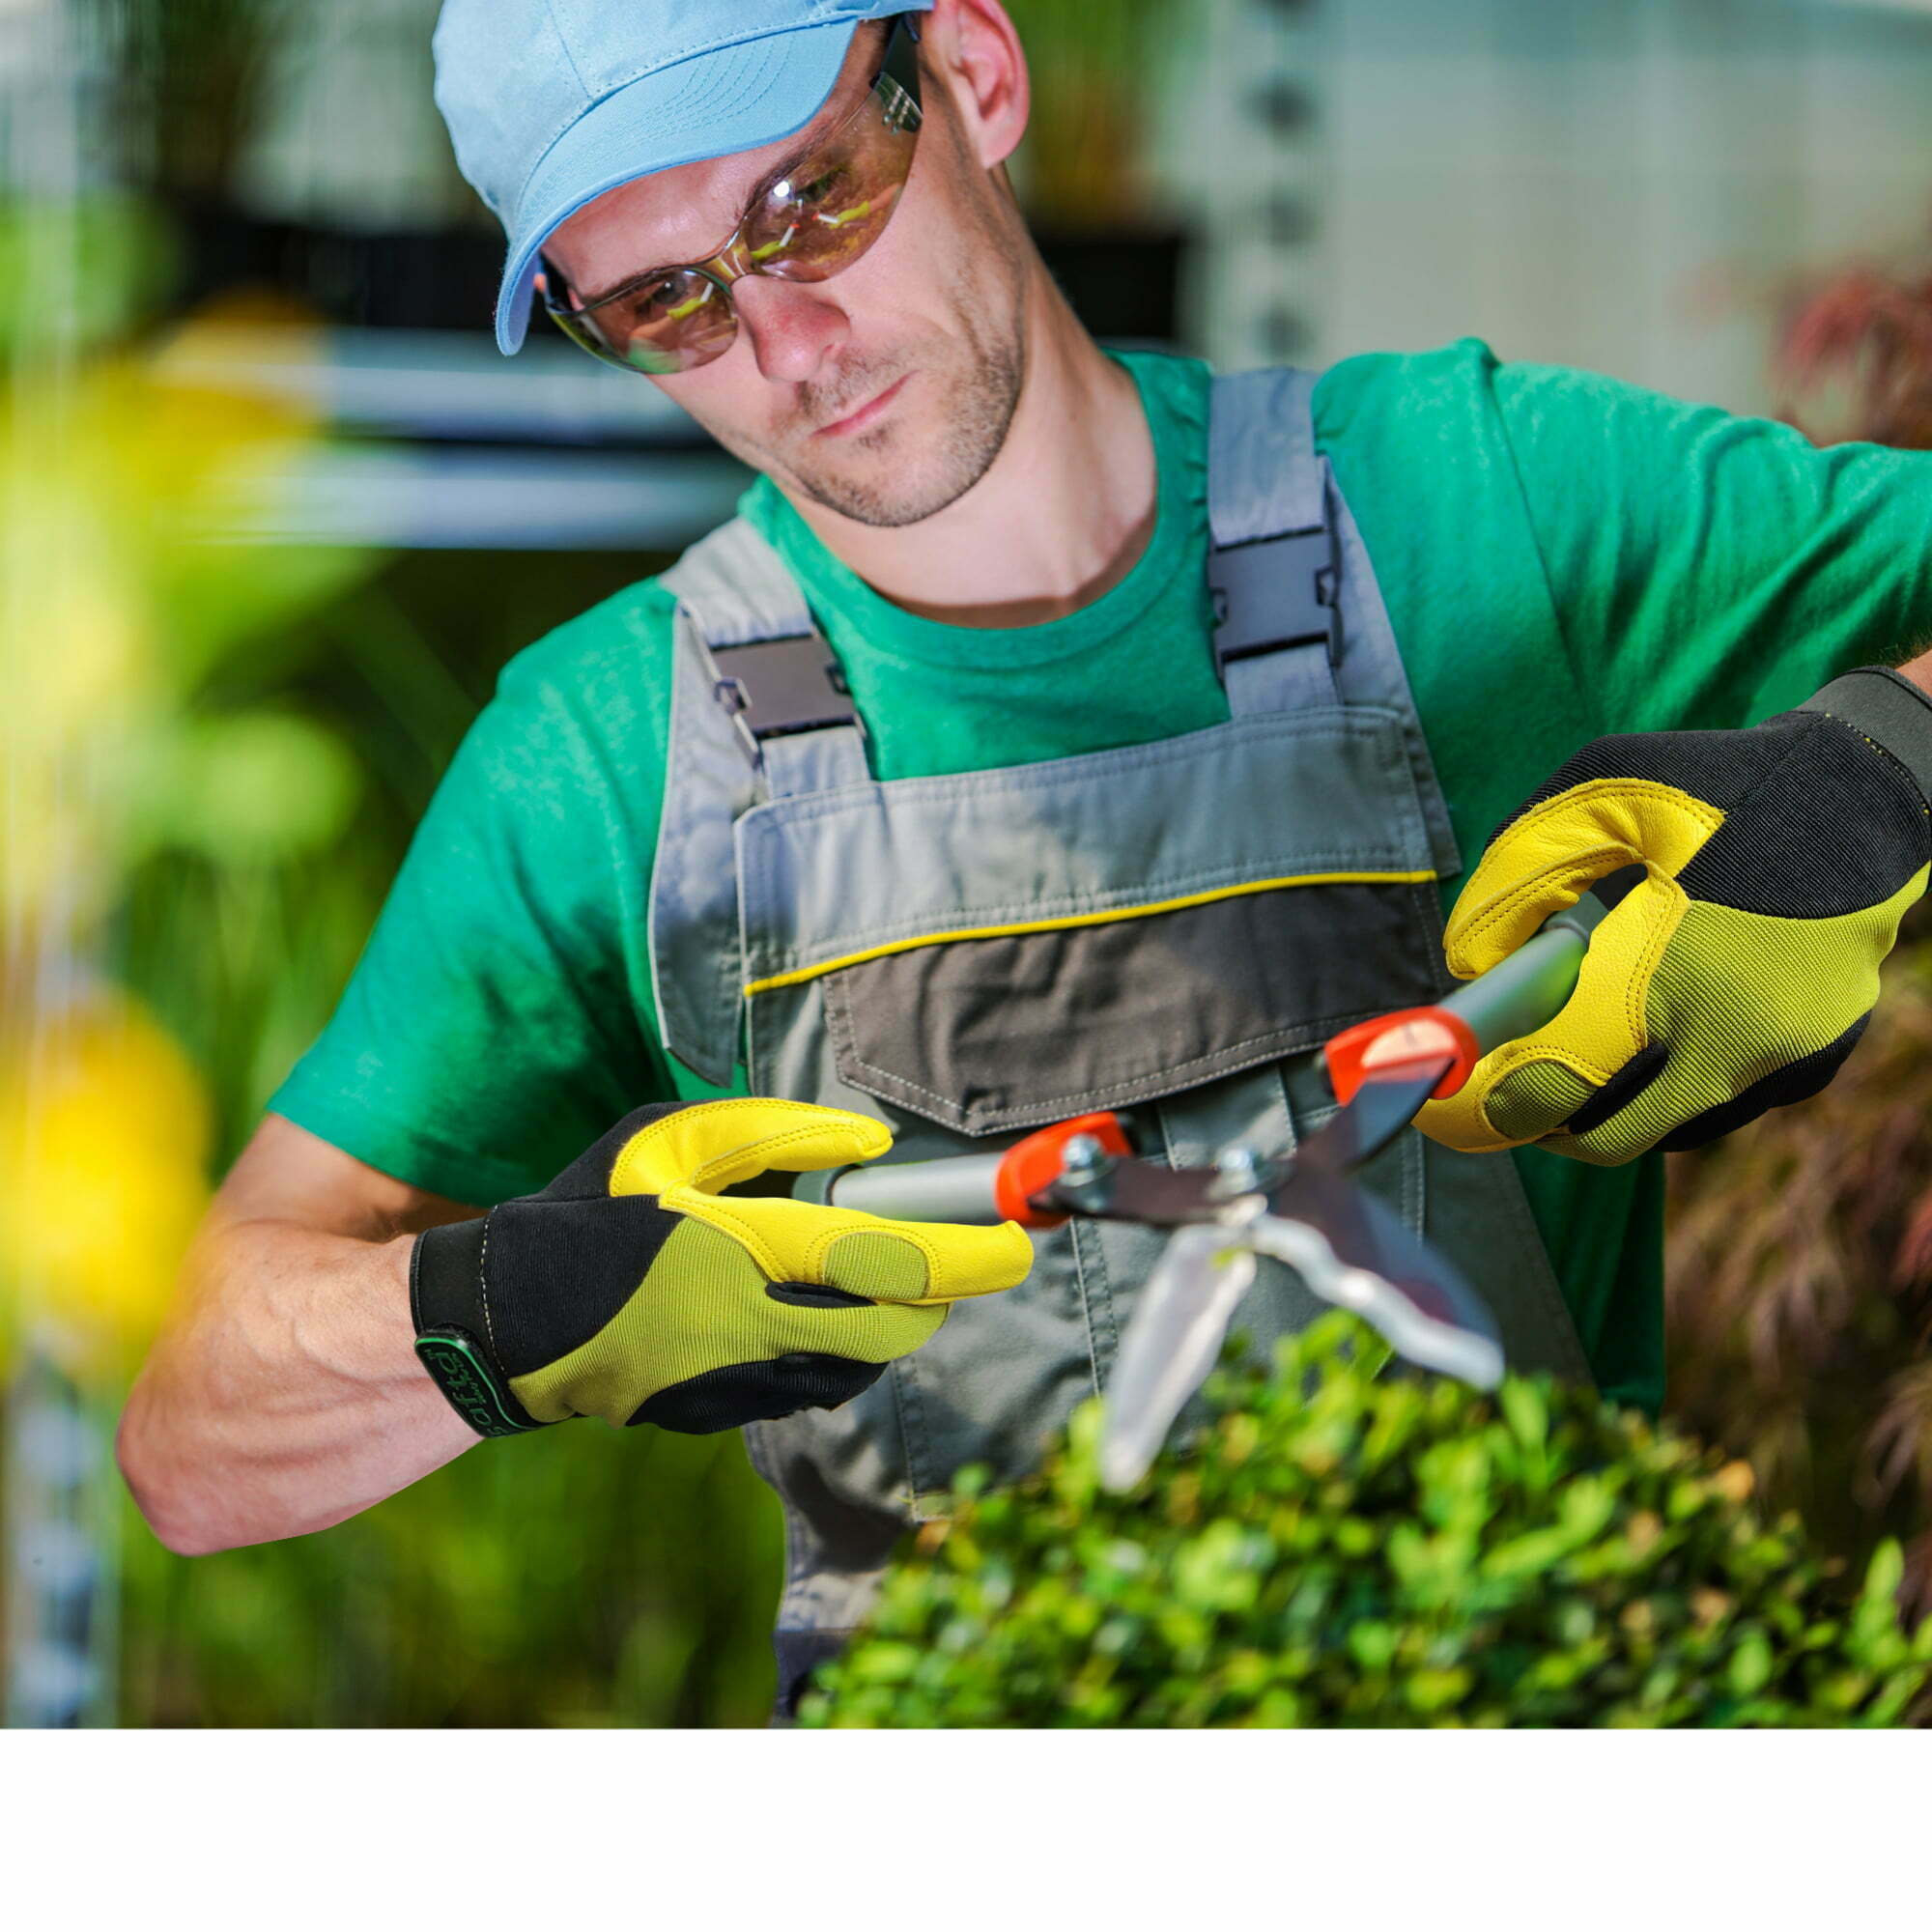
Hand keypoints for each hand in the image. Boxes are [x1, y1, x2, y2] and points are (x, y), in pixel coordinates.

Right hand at [410, 1099, 1031, 1434]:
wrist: (501, 1324)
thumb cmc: (589, 1212)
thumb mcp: (671, 1140)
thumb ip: (776, 1133)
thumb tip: (873, 1145)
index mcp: (738, 1248)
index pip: (885, 1258)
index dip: (966, 1256)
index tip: (1016, 1241)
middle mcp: (749, 1327)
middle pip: (892, 1332)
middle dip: (940, 1299)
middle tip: (960, 1262)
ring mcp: (735, 1385)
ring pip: (858, 1368)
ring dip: (890, 1324)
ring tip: (884, 1276)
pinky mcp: (719, 1417)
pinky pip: (811, 1388)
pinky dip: (839, 1354)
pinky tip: (818, 1313)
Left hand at [1418, 668, 1931, 1165]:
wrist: (1867, 792)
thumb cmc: (1719, 788)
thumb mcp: (1597, 795)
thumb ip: (1518, 876)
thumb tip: (1469, 963)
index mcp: (1679, 982)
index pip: (1560, 1090)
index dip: (1491, 1105)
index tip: (1446, 1101)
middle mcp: (1738, 1043)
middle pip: (1608, 1137)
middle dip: (1543, 1123)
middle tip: (1501, 1094)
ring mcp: (1784, 1064)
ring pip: (1666, 1129)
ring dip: (1609, 1106)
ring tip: (1570, 1056)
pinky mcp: (1814, 1066)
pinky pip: (1719, 1106)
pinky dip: (1671, 1087)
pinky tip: (1651, 1035)